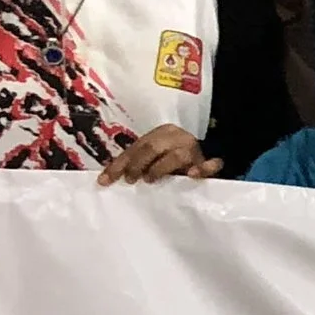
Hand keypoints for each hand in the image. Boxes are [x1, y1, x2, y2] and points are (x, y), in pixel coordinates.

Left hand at [99, 124, 218, 184]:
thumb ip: (135, 164)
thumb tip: (106, 179)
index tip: (104, 181)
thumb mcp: (152, 158)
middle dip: (137, 164)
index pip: (137, 147)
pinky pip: (210, 165)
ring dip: (160, 168)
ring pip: (177, 155)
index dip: (119, 164)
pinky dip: (203, 169)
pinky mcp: (209, 163)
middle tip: (130, 180)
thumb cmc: (173, 161)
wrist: (207, 158)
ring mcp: (194, 150)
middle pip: (153, 147)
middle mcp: (178, 137)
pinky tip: (193, 175)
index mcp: (162, 133)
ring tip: (150, 179)